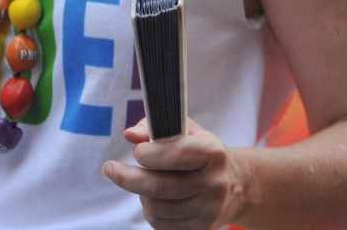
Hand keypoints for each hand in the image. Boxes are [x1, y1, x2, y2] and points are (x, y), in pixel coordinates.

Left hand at [102, 118, 244, 229]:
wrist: (236, 186)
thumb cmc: (201, 152)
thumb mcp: (186, 130)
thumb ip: (155, 127)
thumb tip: (129, 134)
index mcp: (212, 152)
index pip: (173, 155)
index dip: (146, 153)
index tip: (136, 151)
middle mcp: (214, 183)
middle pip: (158, 186)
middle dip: (127, 177)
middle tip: (110, 169)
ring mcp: (210, 210)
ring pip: (156, 207)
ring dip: (141, 194)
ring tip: (145, 182)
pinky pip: (161, 224)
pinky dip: (151, 211)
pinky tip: (156, 199)